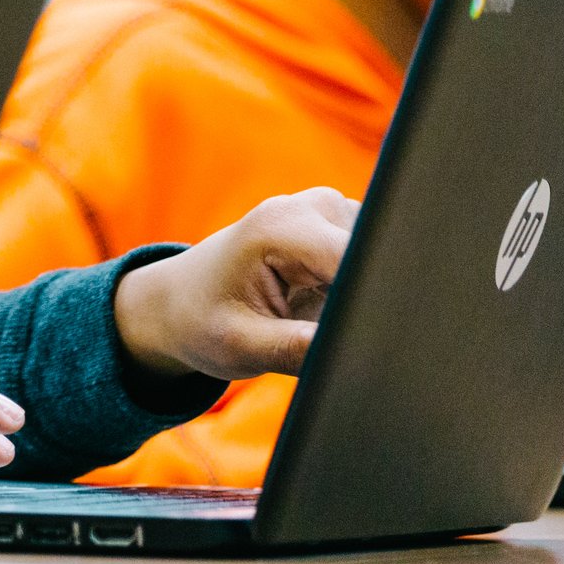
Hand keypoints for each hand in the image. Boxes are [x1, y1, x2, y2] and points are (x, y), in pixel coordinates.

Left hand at [112, 187, 358, 379]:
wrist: (180, 301)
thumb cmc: (203, 320)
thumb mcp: (242, 346)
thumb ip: (299, 350)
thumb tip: (358, 356)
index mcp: (282, 226)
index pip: (361, 262)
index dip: (374, 306)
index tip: (363, 341)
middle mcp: (311, 207)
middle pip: (378, 258)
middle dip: (369, 304)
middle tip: (326, 333)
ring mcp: (330, 212)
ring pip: (383, 261)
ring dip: (366, 300)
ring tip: (316, 320)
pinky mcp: (341, 228)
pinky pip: (375, 261)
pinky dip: (362, 293)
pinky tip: (323, 308)